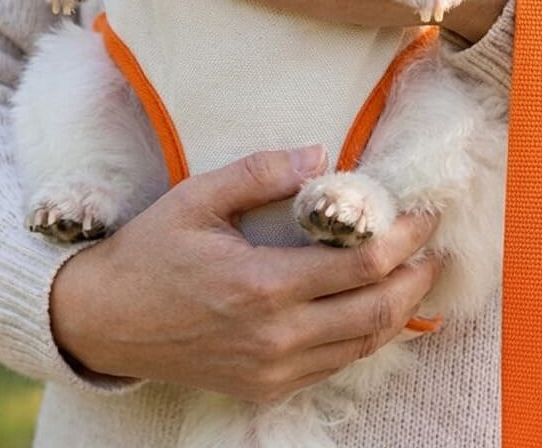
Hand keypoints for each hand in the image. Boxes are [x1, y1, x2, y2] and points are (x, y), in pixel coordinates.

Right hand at [50, 146, 439, 401]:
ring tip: (419, 276)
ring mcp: (272, 369)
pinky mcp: (265, 387)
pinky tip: (375, 311)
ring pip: (362, 345)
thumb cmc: (151, 252)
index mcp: (261, 285)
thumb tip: (318, 154)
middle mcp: (275, 337)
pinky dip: (366, 337)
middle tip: (436, 247)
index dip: (403, 239)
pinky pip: (335, 365)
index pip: (360, 266)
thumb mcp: (197, 198)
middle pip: (375, 311)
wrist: (106, 323)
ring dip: (400, 310)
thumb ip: (259, 173)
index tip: (424, 215)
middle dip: (417, 277)